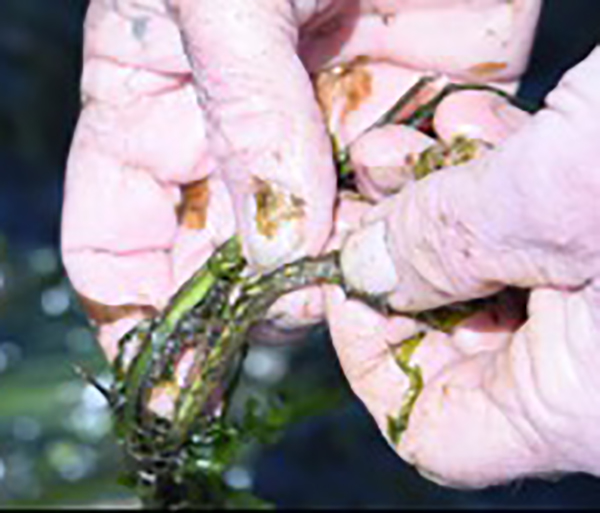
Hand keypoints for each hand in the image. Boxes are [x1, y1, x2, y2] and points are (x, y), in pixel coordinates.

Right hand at [62, 0, 540, 359]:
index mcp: (154, 103)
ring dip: (330, 283)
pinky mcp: (417, 112)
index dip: (134, 319)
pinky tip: (413, 245)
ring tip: (348, 287)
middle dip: (239, 316)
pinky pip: (404, 200)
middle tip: (271, 341)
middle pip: (220, 263)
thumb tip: (267, 256)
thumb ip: (240, 124)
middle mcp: (238, 132)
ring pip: (318, 248)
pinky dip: (406, 235)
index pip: (116, 244)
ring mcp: (328, 128)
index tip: (164, 383)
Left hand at [328, 46, 599, 487]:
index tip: (346, 278)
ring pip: (490, 277)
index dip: (369, 353)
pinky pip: (541, 235)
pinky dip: (495, 183)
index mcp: (587, 404)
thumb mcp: (561, 193)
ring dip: (439, 206)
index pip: (432, 427)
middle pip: (452, 341)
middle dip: (399, 256)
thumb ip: (446, 240)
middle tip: (371, 186)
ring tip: (410, 140)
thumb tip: (367, 267)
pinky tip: (473, 125)